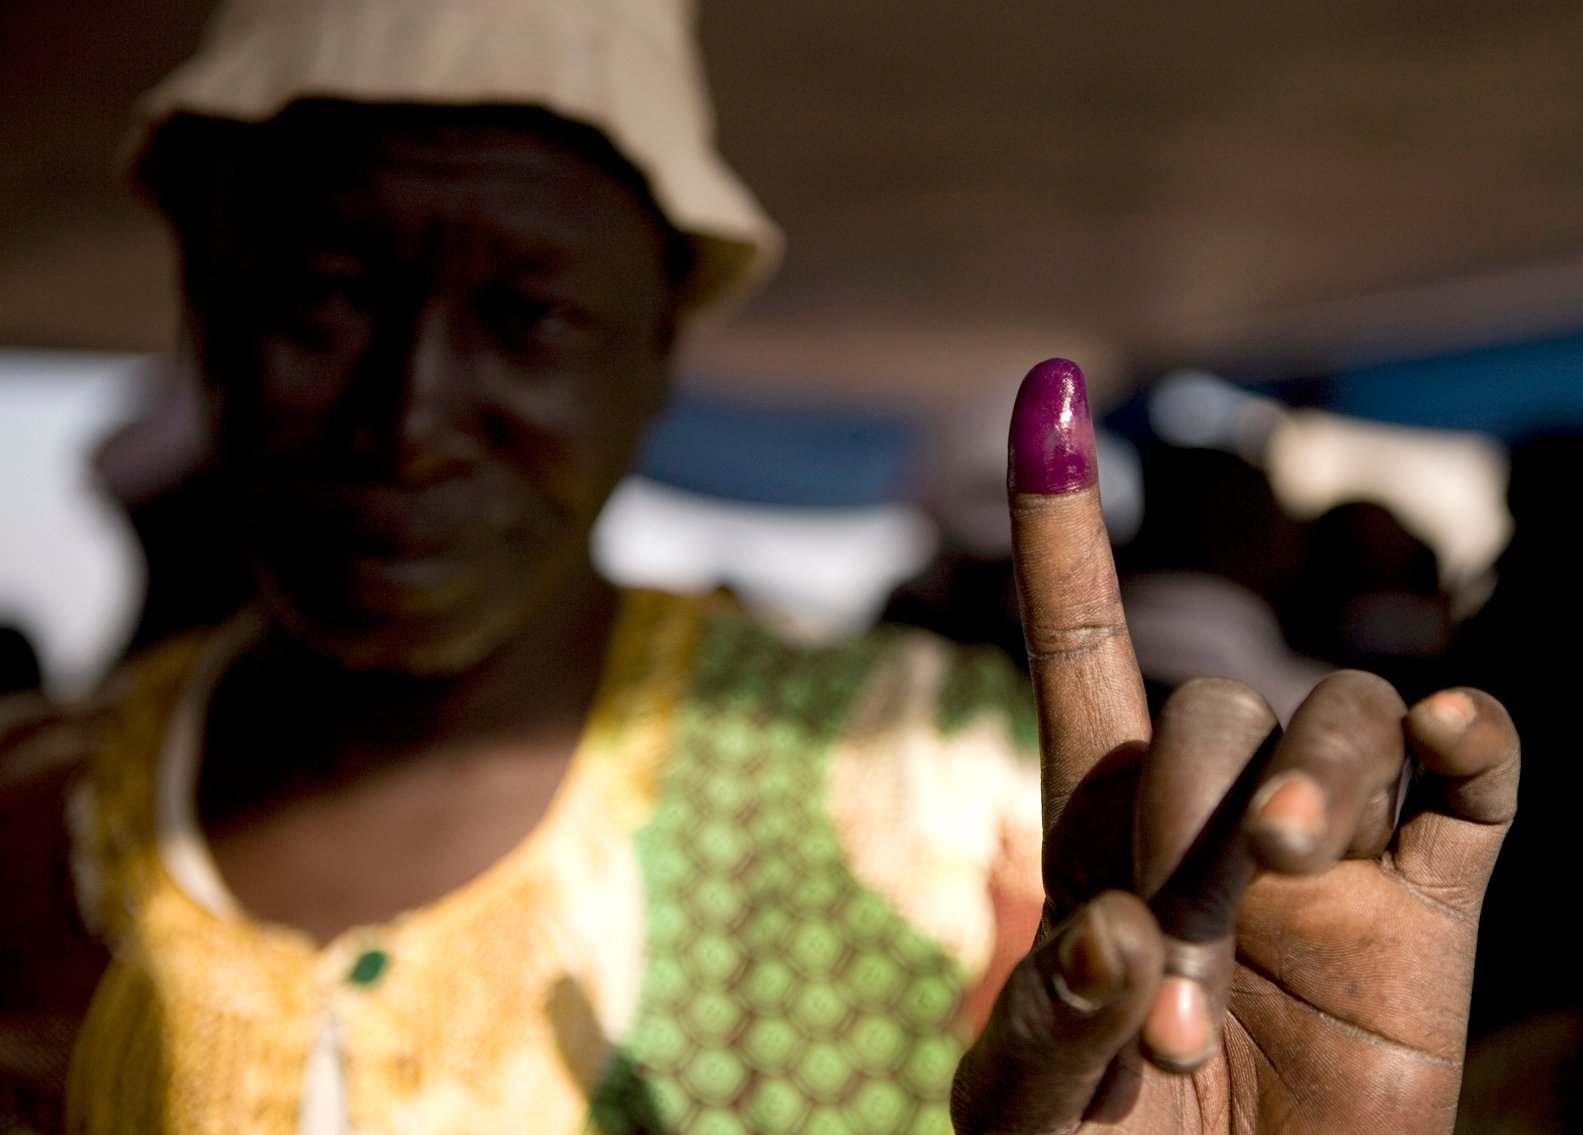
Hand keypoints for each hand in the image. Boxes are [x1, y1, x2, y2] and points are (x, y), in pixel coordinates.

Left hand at [951, 359, 1518, 1134]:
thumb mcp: (1032, 1106)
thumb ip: (1051, 1019)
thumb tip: (1117, 932)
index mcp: (1099, 832)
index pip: (1079, 647)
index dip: (1061, 529)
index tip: (1045, 390)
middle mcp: (1215, 814)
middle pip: (1207, 707)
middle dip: (1182, 817)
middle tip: (1171, 981)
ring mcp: (1333, 852)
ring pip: (1341, 718)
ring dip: (1303, 782)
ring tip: (1271, 884)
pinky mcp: (1429, 911)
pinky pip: (1479, 784)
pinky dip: (1474, 742)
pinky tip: (1454, 740)